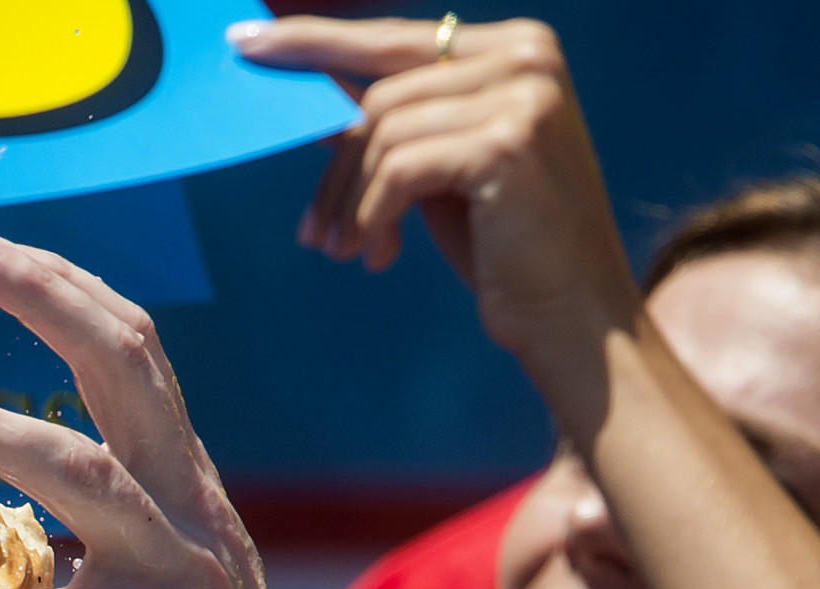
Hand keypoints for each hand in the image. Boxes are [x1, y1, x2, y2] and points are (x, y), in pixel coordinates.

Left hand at [230, 13, 640, 381]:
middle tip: (313, 233)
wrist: (573, 319)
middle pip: (379, 93)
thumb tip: (316, 96)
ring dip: (351, 203)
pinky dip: (375, 217)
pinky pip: (400, 169)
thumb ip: (394, 124)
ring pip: (382, 133)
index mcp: (516, 48)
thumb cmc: (506, 250)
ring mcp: (523, 95)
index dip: (315, 41)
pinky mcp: (507, 144)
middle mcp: (527, 56)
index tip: (245, 44)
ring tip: (349, 252)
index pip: (392, 38)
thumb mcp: (440, 171)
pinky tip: (382, 256)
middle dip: (335, 168)